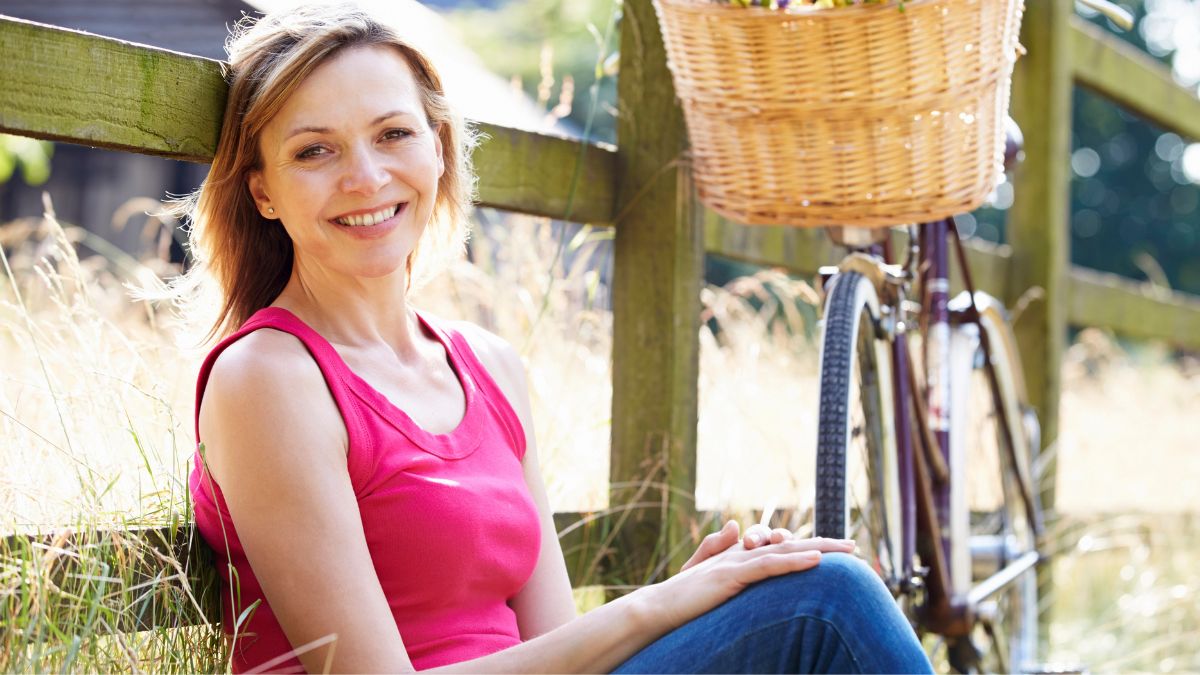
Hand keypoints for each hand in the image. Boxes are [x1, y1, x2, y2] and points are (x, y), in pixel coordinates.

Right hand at [652, 525, 855, 631]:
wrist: (658, 607)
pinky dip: (795, 561)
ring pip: (785, 550)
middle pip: (789, 544)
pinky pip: (770, 566)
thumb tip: (733, 524)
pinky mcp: (732, 575)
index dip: (807, 547)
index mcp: (737, 556)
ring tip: (847, 550)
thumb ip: (717, 547)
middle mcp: (740, 553)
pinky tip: (817, 560)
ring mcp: (736, 562)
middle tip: (854, 547)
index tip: (834, 551)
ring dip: (819, 548)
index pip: (779, 548)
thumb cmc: (680, 597)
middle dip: (824, 544)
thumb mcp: (703, 572)